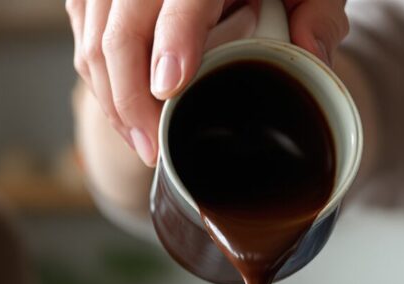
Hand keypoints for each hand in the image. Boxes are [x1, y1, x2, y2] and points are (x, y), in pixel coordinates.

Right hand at [69, 0, 349, 165]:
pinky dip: (98, 77)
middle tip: (152, 149)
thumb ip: (320, 15)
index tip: (169, 88)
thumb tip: (311, 57)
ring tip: (140, 142)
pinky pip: (83, 34)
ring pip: (94, 38)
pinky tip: (123, 112)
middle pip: (122, 29)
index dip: (175, 40)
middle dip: (130, 97)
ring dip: (111, 97)